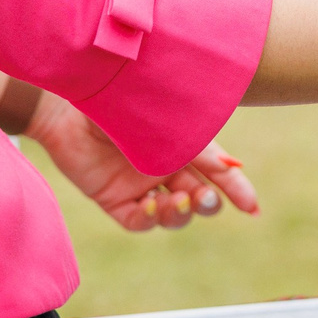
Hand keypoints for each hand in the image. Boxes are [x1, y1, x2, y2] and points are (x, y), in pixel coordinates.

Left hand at [25, 91, 258, 231]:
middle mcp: (166, 167)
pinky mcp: (114, 199)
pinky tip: (148, 205)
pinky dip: (149, 219)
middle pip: (200, 197)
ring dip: (180, 213)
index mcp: (183, 142)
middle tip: (204, 198)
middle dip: (209, 204)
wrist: (64, 102)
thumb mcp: (159, 114)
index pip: (217, 170)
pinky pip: (138, 221)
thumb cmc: (117, 96)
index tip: (252, 207)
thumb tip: (228, 164)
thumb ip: (190, 136)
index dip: (237, 189)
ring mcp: (141, 185)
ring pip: (174, 213)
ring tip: (173, 201)